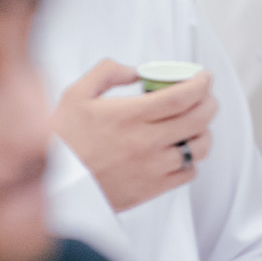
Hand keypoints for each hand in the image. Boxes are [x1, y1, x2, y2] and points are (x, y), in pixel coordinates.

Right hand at [51, 60, 215, 211]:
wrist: (52, 187)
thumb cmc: (62, 140)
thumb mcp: (76, 95)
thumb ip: (107, 72)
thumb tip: (136, 70)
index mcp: (130, 115)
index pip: (183, 96)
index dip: (201, 83)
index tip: (204, 77)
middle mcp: (146, 141)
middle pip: (199, 118)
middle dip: (209, 102)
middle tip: (205, 96)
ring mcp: (152, 167)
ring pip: (199, 147)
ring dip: (203, 131)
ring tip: (194, 125)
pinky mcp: (151, 189)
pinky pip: (188, 173)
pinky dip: (191, 160)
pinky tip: (179, 151)